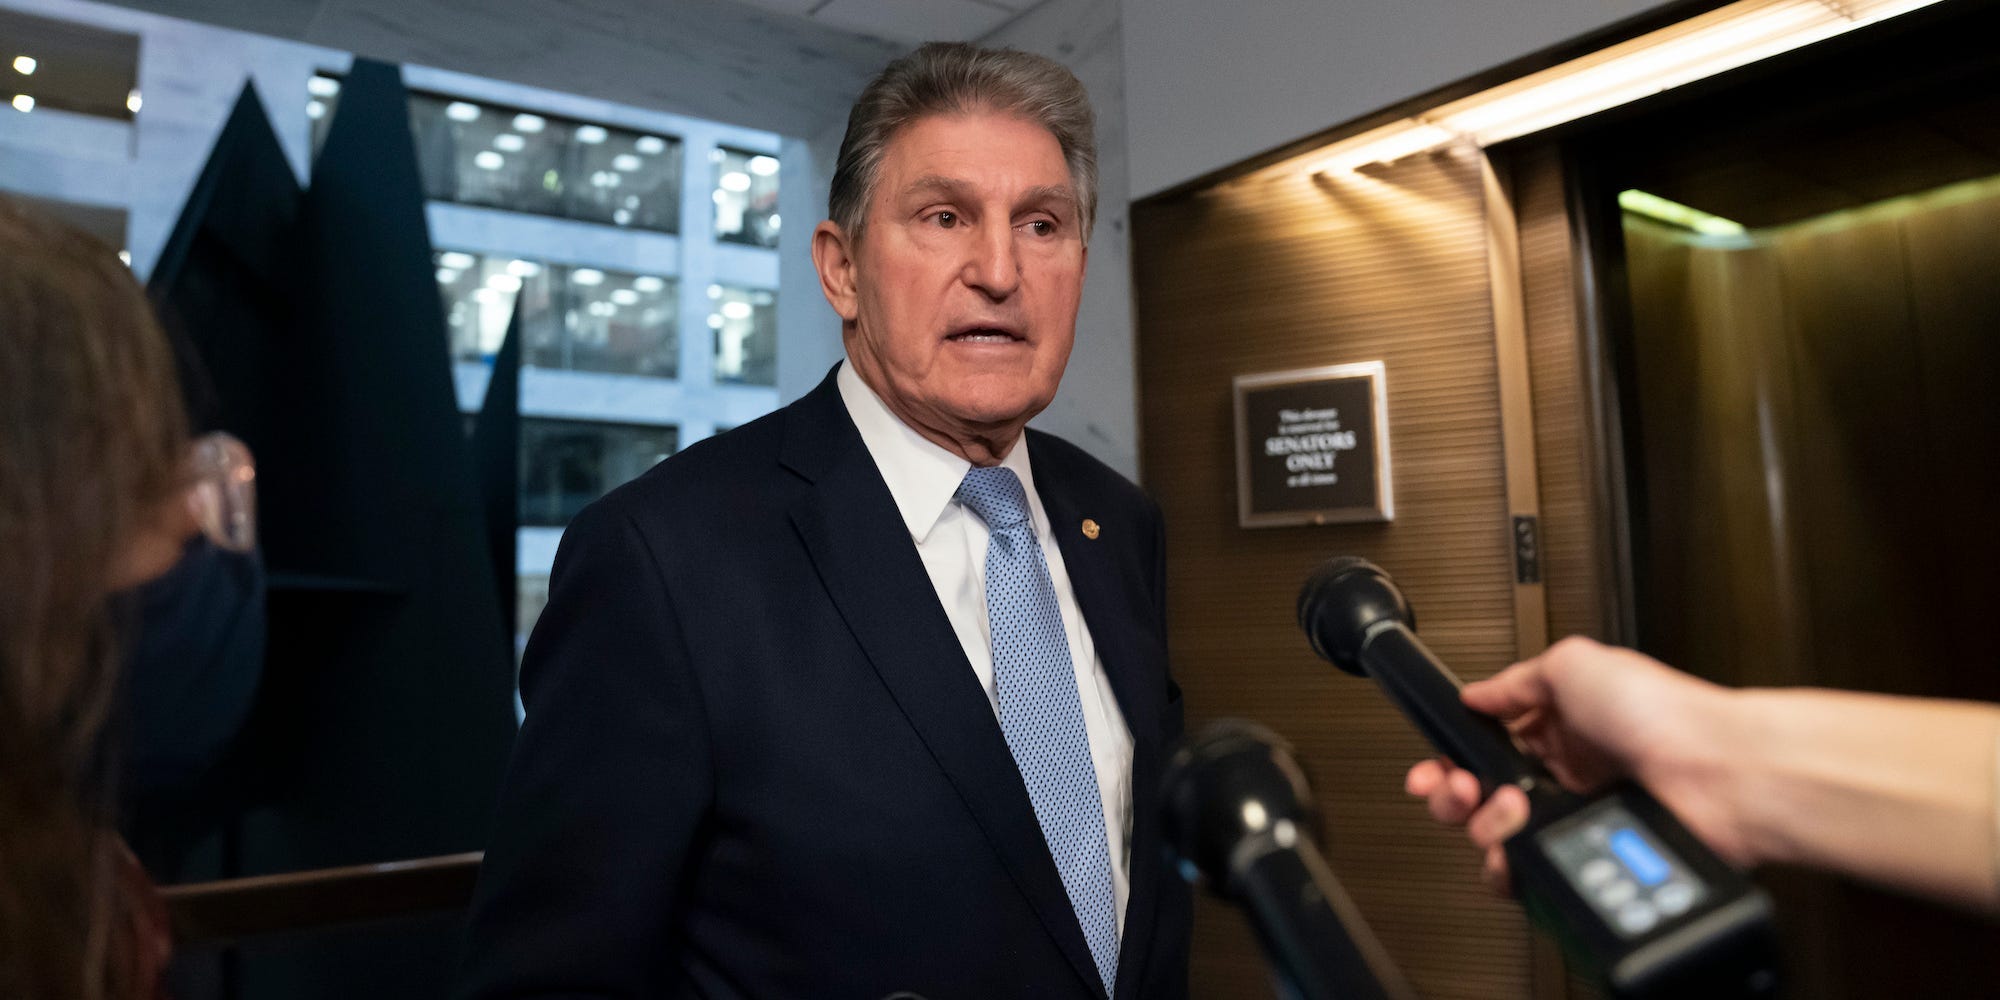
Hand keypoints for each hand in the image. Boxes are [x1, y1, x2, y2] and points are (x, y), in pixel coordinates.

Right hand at [1405, 637, 1751, 893]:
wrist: (1714, 772)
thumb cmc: (1663, 712)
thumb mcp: (1575, 664)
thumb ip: (1515, 682)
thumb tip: (1474, 693)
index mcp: (1557, 728)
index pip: (1484, 748)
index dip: (1451, 757)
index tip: (1432, 765)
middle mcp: (1562, 776)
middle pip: (1478, 797)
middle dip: (1452, 793)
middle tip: (1458, 787)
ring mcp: (1572, 819)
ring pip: (1496, 838)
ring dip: (1484, 824)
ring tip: (1509, 807)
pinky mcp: (1584, 856)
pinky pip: (1529, 873)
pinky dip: (1510, 865)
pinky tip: (1517, 845)